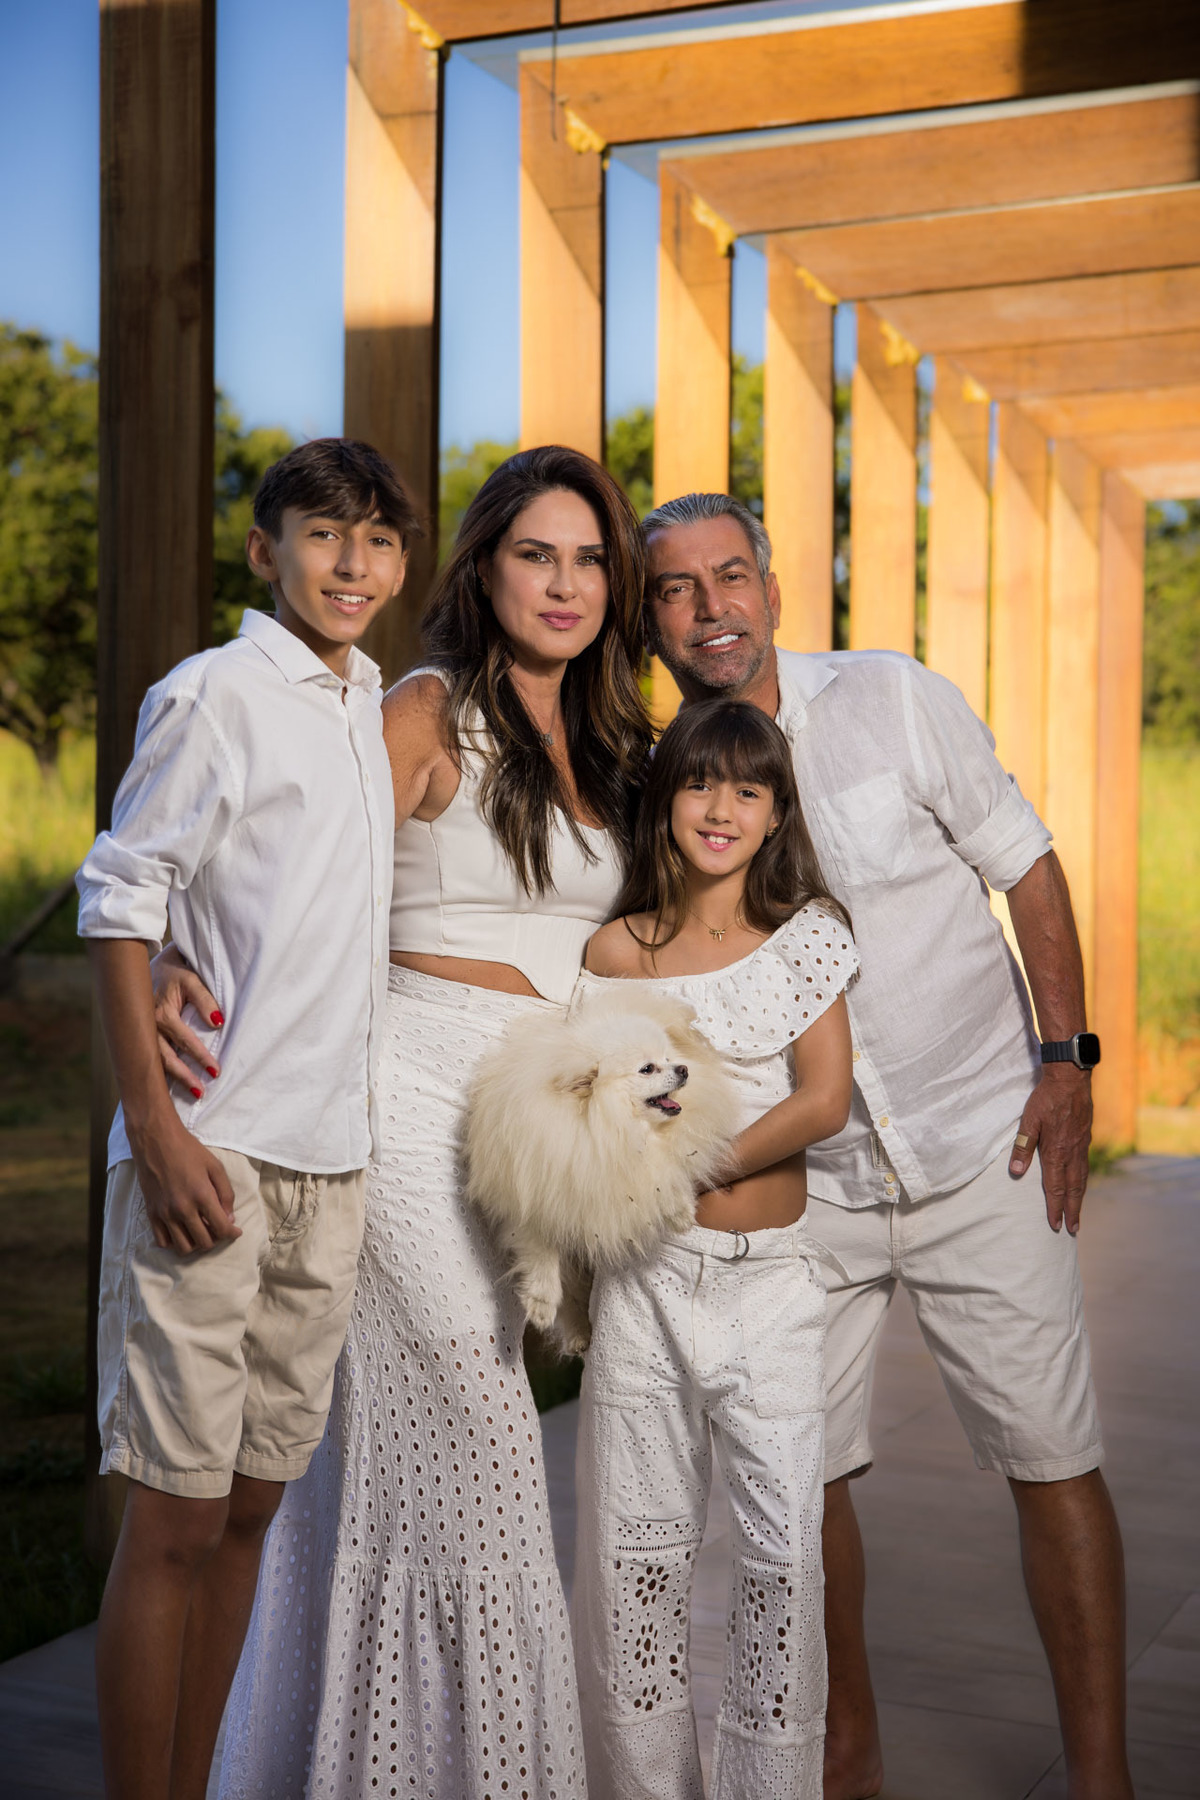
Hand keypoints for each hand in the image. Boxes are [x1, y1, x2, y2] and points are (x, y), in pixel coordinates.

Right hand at [130, 1115, 239, 1254]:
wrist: (156, 1140)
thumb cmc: (188, 1149)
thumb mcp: (215, 1166)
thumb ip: (226, 1193)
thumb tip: (229, 1218)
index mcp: (202, 1195)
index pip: (221, 1229)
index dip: (232, 1234)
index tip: (235, 1231)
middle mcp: (183, 1209)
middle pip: (204, 1242)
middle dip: (216, 1239)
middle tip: (217, 1228)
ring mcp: (165, 1214)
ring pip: (183, 1248)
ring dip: (196, 1244)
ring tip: (200, 1231)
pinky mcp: (151, 1214)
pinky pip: (162, 1242)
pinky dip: (174, 1242)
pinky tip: (181, 1231)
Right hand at [150, 945, 222, 1092]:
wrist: (148, 969)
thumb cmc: (174, 974)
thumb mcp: (191, 980)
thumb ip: (205, 1000)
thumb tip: (217, 1022)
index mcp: (161, 1014)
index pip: (185, 1040)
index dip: (200, 1057)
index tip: (215, 1071)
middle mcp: (149, 1027)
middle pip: (167, 1058)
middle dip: (184, 1076)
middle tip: (201, 1092)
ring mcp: (142, 1034)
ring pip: (156, 1062)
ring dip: (173, 1079)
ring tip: (192, 1093)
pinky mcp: (140, 1037)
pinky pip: (149, 1058)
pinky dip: (159, 1073)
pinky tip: (168, 1086)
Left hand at [1008, 1065, 1092, 1233]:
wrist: (1071, 1080)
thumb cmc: (1046, 1099)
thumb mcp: (1029, 1120)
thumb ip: (1022, 1146)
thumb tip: (1015, 1171)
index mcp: (1056, 1152)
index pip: (1055, 1187)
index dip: (1055, 1208)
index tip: (1055, 1225)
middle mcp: (1071, 1154)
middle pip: (1072, 1189)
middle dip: (1072, 1211)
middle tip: (1073, 1230)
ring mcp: (1080, 1147)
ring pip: (1081, 1180)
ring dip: (1079, 1200)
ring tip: (1078, 1215)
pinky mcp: (1085, 1138)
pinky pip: (1085, 1167)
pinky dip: (1083, 1183)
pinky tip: (1080, 1186)